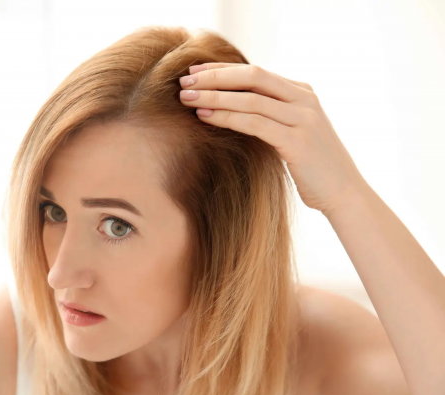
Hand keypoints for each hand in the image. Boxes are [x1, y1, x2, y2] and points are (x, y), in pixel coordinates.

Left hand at [179, 63, 367, 214]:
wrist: (343, 192)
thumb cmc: (311, 166)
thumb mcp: (291, 132)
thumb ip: (270, 115)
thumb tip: (230, 107)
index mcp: (301, 92)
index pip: (255, 72)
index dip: (222, 69)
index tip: (194, 72)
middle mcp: (304, 99)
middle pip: (252, 77)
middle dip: (214, 77)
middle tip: (184, 82)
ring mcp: (303, 118)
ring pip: (251, 99)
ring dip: (214, 96)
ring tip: (186, 98)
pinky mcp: (297, 141)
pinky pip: (255, 123)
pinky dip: (227, 117)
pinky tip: (205, 116)